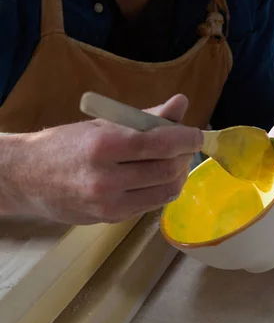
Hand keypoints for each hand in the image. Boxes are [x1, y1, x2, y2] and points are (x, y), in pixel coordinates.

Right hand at [6, 94, 201, 223]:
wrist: (28, 177)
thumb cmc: (67, 144)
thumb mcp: (104, 122)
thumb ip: (146, 116)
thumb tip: (181, 104)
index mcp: (104, 145)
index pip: (159, 143)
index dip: (186, 138)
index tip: (196, 134)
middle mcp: (106, 178)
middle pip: (167, 169)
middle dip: (185, 156)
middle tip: (185, 147)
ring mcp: (109, 203)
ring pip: (166, 191)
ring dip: (179, 175)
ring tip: (175, 162)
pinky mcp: (112, 219)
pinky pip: (152, 204)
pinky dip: (163, 189)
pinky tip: (158, 177)